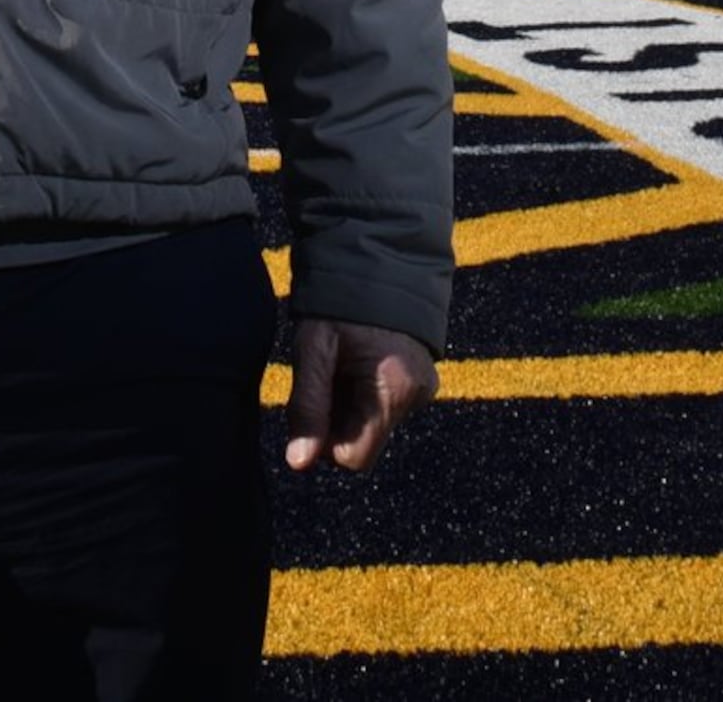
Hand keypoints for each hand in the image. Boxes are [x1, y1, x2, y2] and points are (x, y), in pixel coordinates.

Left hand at [284, 316, 435, 471]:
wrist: (377, 259)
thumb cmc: (339, 303)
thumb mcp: (314, 349)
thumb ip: (308, 406)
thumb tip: (299, 463)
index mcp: (394, 390)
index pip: (354, 458)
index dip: (324, 442)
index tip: (311, 405)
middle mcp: (417, 396)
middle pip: (363, 441)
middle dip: (336, 418)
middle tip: (324, 374)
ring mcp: (423, 389)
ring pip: (372, 424)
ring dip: (349, 404)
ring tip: (342, 362)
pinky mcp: (422, 381)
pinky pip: (385, 407)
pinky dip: (364, 393)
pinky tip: (357, 361)